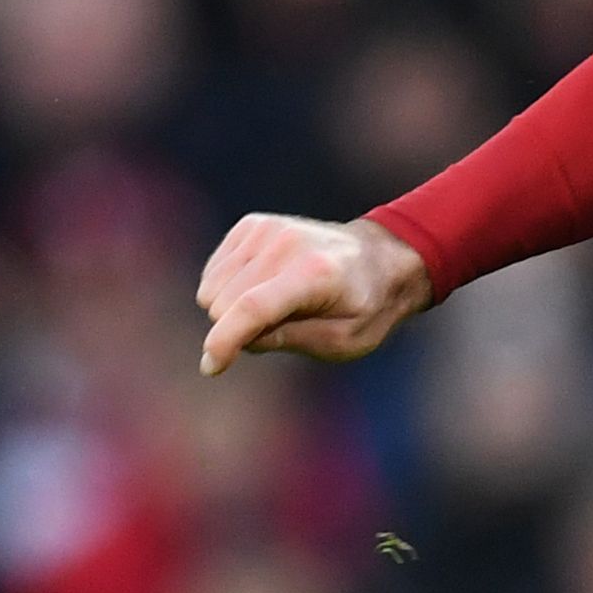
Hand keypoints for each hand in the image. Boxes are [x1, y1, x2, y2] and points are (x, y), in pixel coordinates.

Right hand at [194, 213, 434, 374]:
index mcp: (315, 273)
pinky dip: (227, 288)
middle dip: (238, 328)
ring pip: (211, 289)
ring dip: (231, 309)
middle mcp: (287, 244)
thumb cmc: (365, 307)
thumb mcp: (342, 341)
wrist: (381, 259)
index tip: (212, 367)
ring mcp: (266, 229)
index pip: (253, 307)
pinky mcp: (252, 225)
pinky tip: (262, 288)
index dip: (225, 340)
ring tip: (276, 307)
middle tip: (281, 327)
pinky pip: (213, 272)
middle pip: (223, 303)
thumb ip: (288, 340)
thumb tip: (230, 343)